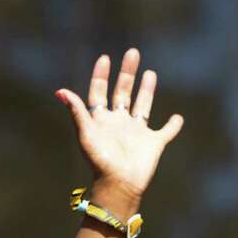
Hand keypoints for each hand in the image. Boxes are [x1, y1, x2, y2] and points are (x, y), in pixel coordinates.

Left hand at [56, 48, 183, 201]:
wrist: (119, 185)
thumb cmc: (100, 162)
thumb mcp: (86, 134)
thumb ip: (77, 112)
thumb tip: (60, 91)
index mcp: (102, 121)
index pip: (99, 93)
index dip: (100, 76)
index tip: (105, 58)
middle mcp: (119, 124)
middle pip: (122, 93)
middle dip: (127, 73)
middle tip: (132, 52)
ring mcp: (137, 133)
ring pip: (143, 106)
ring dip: (146, 90)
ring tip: (149, 73)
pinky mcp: (154, 144)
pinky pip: (166, 132)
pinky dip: (173, 126)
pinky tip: (177, 118)